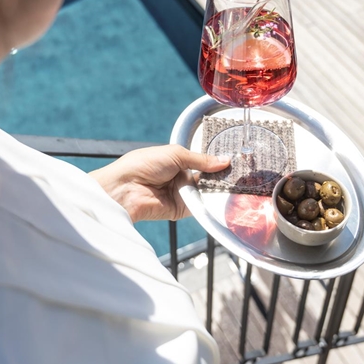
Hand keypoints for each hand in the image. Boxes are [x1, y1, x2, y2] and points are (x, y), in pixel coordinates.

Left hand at [89, 145, 229, 222]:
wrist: (125, 188)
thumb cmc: (143, 164)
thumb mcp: (176, 154)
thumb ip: (201, 159)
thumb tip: (224, 161)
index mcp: (177, 160)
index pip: (202, 160)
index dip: (216, 160)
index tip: (234, 158)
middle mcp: (181, 177)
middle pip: (207, 176)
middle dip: (220, 174)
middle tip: (238, 171)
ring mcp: (181, 194)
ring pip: (206, 191)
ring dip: (216, 187)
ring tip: (234, 181)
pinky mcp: (181, 209)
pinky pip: (200, 206)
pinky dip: (209, 202)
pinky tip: (221, 195)